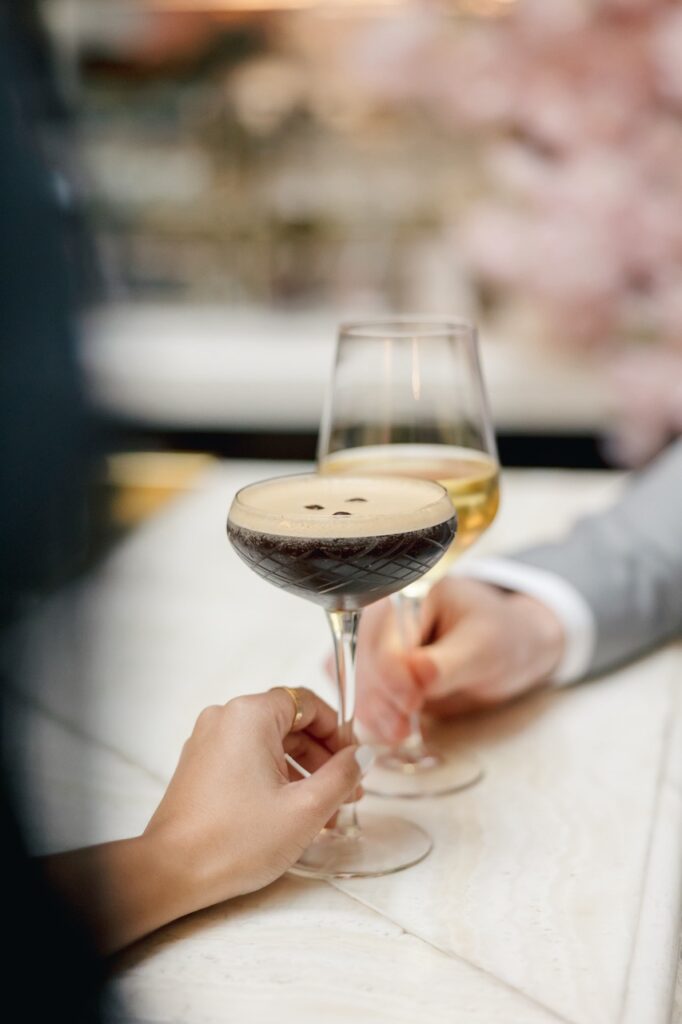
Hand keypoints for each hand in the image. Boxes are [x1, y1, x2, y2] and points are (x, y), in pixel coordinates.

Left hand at [145, 687, 365, 903]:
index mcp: (250, 715)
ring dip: (302, 771)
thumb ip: (342, 775)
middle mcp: (225, 717)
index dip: (338, 731)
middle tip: (347, 792)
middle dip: (323, 757)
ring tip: (325, 812)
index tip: (355, 761)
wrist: (171, 872)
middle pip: (289, 723)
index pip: (307, 702)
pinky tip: (292, 813)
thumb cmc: (236, 839)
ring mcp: (208, 741)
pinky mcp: (200, 765)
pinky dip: (274, 777)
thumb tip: (363, 755)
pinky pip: (247, 759)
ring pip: (269, 744)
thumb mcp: (306, 808)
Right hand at [355, 579, 564, 742]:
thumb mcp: (482, 648)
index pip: (384, 635)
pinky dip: (373, 718)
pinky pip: (365, 695)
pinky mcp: (381, 674)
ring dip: (374, 712)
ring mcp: (380, 646)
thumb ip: (447, 663)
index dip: (392, 673)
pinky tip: (390, 733)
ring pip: (360, 680)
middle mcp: (386, 618)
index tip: (412, 702)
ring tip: (399, 734)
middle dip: (380, 697)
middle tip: (402, 729)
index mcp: (409, 595)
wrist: (509, 651)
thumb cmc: (499, 638)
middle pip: (365, 659)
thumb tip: (416, 674)